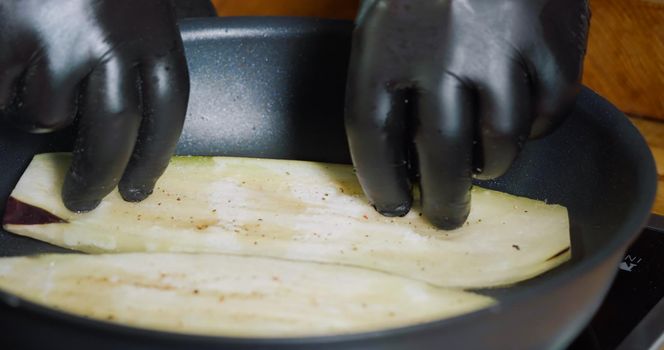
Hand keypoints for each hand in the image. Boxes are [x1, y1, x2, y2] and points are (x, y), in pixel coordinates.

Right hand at [0, 0, 189, 211]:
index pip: (168, 113)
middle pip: (114, 132)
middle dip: (98, 175)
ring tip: (41, 84)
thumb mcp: (143, 4)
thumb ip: (148, 49)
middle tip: (86, 199)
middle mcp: (112, 38)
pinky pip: (6, 95)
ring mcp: (56, 38)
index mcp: (155, 31)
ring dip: (44, 112)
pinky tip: (13, 74)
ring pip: (51, 114)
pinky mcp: (6, 36)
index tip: (139, 188)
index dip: (154, 159)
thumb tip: (152, 116)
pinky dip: (7, 94)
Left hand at [345, 0, 589, 228]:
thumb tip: (398, 151)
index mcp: (386, 42)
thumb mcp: (383, 19)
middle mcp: (443, 49)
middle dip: (443, 199)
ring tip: (481, 165)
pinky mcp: (552, 39)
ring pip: (502, 141)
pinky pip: (549, 111)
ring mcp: (502, 46)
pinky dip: (534, 127)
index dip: (380, 181)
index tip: (391, 206)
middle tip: (444, 218)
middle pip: (441, 152)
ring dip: (491, 165)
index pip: (372, 133)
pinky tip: (518, 119)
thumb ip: (384, 78)